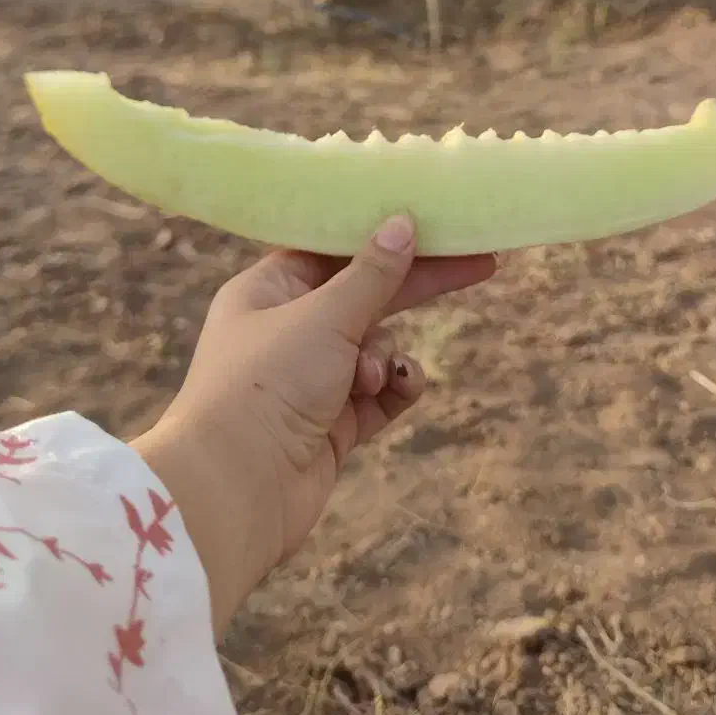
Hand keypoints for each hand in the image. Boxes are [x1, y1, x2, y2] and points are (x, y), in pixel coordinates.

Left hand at [132, 217, 494, 636]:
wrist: (236, 490)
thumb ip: (371, 275)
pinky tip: (401, 389)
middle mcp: (285, 331)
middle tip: (479, 265)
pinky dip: (395, 390)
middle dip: (415, 286)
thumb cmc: (267, 385)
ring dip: (385, 357)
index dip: (380, 238)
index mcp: (266, 291)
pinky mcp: (332, 426)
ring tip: (370, 378)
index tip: (431, 224)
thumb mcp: (324, 317)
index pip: (330, 250)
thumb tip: (402, 223)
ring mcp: (310, 381)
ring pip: (376, 348)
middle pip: (363, 296)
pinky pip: (381, 395)